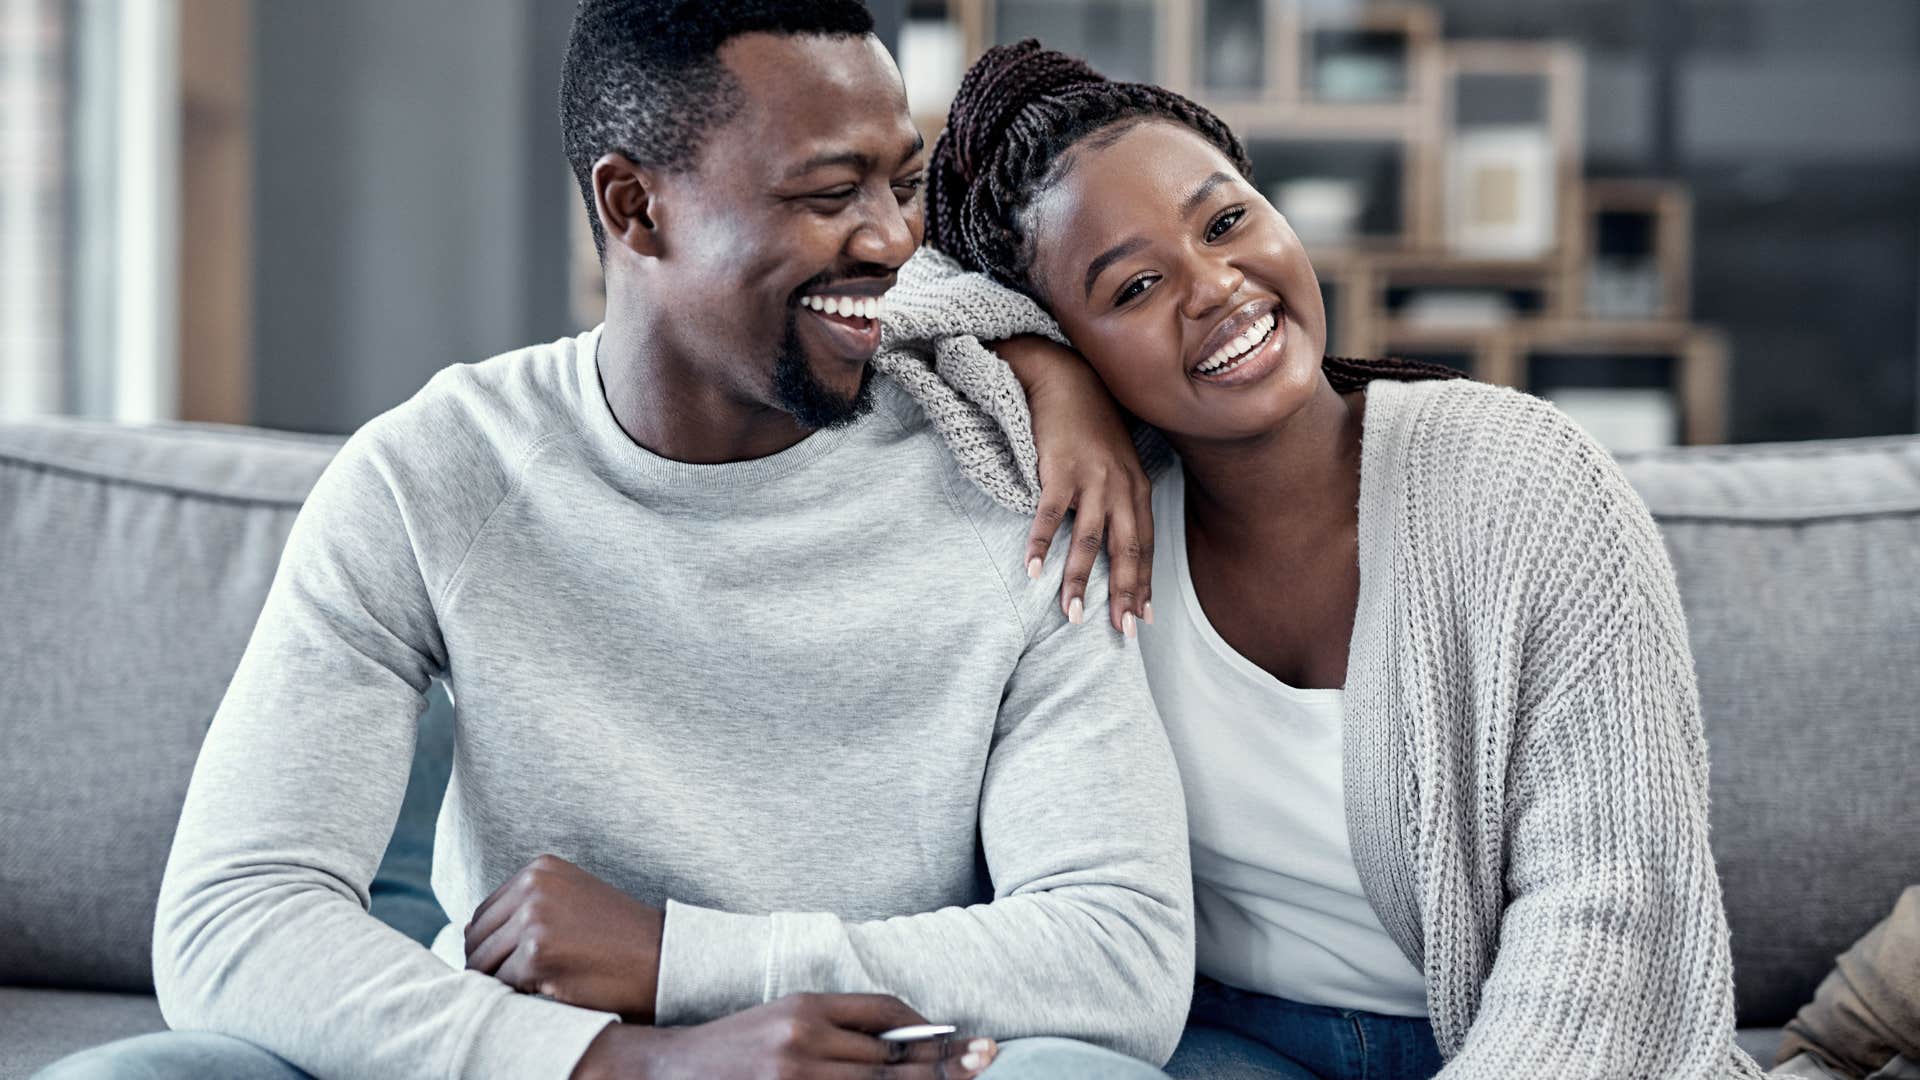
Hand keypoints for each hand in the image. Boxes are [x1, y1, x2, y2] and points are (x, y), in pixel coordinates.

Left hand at [466, 854, 663, 1020]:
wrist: (661, 958)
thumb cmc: (617, 938)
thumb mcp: (570, 903)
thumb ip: (523, 908)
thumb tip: (465, 931)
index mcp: (539, 869)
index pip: (484, 914)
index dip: (496, 945)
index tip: (524, 961)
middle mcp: (533, 886)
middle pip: (476, 939)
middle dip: (493, 966)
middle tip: (530, 981)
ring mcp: (533, 919)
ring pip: (483, 965)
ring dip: (504, 983)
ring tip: (542, 986)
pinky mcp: (536, 955)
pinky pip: (501, 986)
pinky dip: (519, 997)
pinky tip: (551, 992)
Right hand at [570, 993, 997, 1079]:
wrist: (671, 1072)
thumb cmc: (738, 1043)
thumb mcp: (789, 1015)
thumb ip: (845, 1021)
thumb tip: (918, 1032)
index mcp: (805, 1007)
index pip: (885, 1014)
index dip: (928, 1029)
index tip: (962, 1037)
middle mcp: (802, 1043)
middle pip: (891, 1059)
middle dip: (944, 1064)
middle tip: (987, 1057)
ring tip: (965, 1078)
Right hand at [994, 335, 1153, 634]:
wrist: (1066, 378)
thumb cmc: (1090, 424)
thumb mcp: (1118, 460)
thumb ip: (1122, 496)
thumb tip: (1120, 536)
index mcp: (1137, 488)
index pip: (1145, 544)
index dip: (1145, 582)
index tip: (1143, 616)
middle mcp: (1121, 486)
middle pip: (1126, 548)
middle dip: (1124, 592)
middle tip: (1120, 630)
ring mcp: (1091, 478)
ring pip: (1089, 539)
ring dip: (1080, 579)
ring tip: (1071, 614)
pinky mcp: (1059, 468)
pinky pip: (1050, 515)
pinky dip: (1040, 544)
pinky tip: (1032, 569)